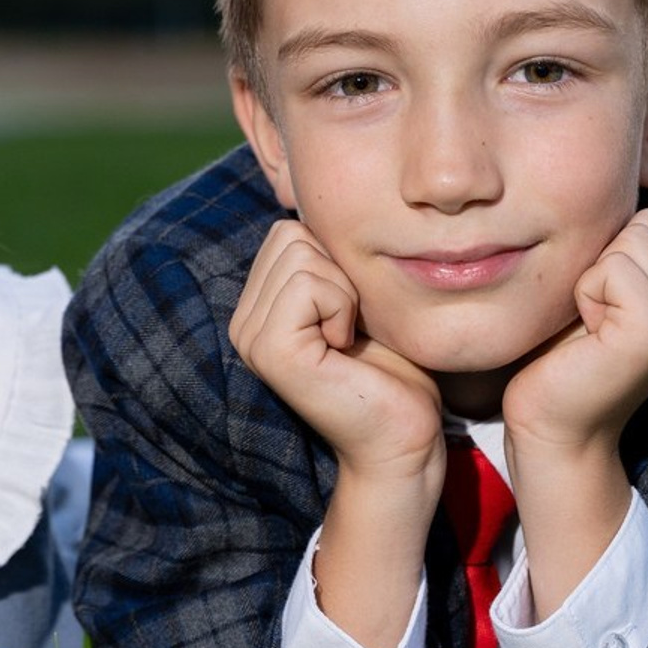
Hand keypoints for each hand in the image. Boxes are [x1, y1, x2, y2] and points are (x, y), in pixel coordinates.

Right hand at [231, 220, 445, 647]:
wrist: (404, 438)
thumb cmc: (394, 370)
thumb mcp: (358, 298)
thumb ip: (332, 260)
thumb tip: (326, 208)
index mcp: (258, 307)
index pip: (288, 231)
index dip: (336, 260)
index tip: (354, 314)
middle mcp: (243, 321)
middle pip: (290, 235)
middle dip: (338, 271)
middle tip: (353, 326)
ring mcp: (250, 336)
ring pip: (300, 254)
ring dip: (343, 291)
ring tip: (350, 338)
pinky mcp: (271, 350)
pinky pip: (308, 284)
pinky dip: (342, 306)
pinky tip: (347, 347)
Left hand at [502, 197, 647, 616]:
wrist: (555, 424)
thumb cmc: (570, 353)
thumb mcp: (612, 289)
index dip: (617, 250)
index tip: (608, 302)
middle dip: (605, 259)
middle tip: (597, 314)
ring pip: (631, 240)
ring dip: (592, 277)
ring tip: (593, 324)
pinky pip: (613, 268)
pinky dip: (584, 292)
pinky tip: (588, 331)